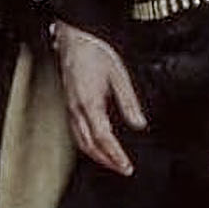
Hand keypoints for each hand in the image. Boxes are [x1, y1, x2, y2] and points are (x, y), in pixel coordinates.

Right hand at [51, 21, 146, 175]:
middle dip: (106, 161)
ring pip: (80, 141)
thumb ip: (129, 102)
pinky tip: (98, 145)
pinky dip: (88, 144)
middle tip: (122, 169)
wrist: (75, 38)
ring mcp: (70, 108)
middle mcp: (76, 109)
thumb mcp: (119, 75)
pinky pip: (76, 132)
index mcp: (89, 102)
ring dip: (96, 156)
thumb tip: (138, 124)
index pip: (103, 138)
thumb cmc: (95, 52)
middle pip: (89, 145)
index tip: (126, 166)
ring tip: (112, 162)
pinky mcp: (69, 104)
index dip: (115, 155)